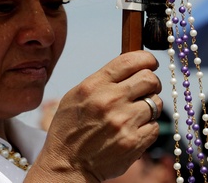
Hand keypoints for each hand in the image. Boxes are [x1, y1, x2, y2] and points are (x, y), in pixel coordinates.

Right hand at [26, 50, 161, 181]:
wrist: (67, 163)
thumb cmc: (70, 126)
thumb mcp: (77, 94)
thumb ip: (102, 79)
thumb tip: (130, 68)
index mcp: (95, 85)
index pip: (130, 60)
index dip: (146, 58)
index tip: (150, 62)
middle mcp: (110, 100)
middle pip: (150, 78)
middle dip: (152, 81)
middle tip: (146, 88)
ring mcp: (124, 122)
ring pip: (156, 102)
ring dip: (150, 105)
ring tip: (136, 112)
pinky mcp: (134, 142)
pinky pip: (156, 126)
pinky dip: (148, 126)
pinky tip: (134, 129)